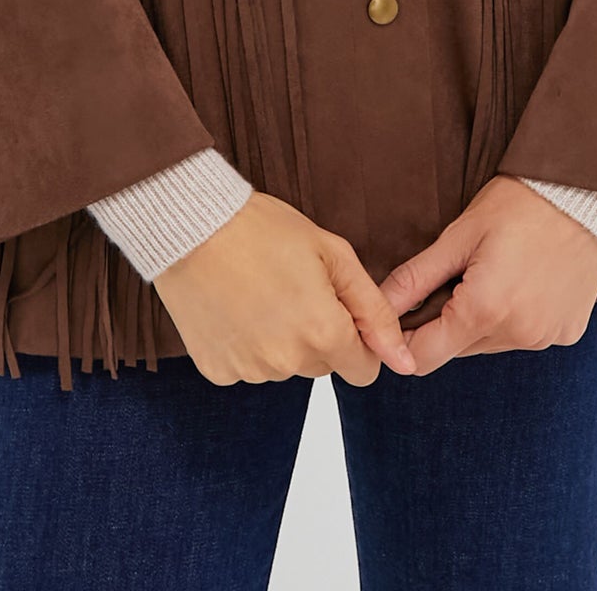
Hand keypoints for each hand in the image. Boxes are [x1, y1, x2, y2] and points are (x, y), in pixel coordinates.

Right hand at [152, 189, 418, 387]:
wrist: (193, 225)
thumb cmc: (265, 229)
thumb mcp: (334, 255)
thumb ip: (374, 310)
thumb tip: (404, 360)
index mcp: (323, 334)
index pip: (363, 370)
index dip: (356, 339)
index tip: (336, 307)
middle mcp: (287, 363)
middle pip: (322, 366)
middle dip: (318, 335)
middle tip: (292, 287)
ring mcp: (249, 370)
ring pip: (284, 367)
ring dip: (281, 340)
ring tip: (260, 291)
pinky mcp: (217, 371)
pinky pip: (247, 367)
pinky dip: (246, 344)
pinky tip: (235, 307)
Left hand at [377, 176, 596, 374]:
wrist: (585, 194)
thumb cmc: (519, 205)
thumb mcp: (459, 236)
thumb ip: (416, 278)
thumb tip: (378, 305)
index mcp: (484, 311)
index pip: (424, 359)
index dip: (405, 340)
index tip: (403, 315)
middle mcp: (517, 335)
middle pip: (457, 349)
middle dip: (446, 320)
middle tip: (455, 275)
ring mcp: (545, 338)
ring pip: (491, 343)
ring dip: (481, 319)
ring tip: (493, 271)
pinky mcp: (567, 333)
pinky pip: (525, 335)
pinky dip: (515, 317)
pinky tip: (523, 280)